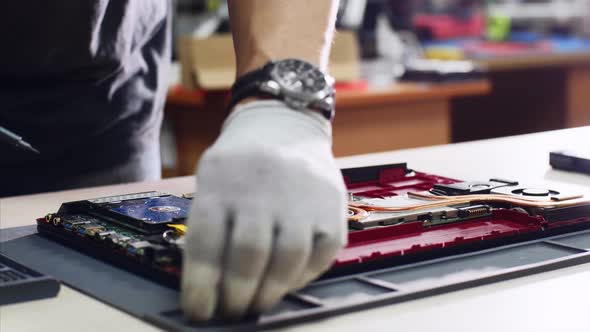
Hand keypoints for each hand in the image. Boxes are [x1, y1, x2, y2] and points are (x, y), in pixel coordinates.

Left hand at [181, 100, 346, 320]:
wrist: (285, 125)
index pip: (205, 244)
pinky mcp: (332, 205)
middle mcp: (262, 188)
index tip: (198, 312)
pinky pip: (321, 254)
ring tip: (257, 304)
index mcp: (222, 182)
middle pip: (247, 256)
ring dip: (269, 293)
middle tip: (231, 311)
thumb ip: (209, 226)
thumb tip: (207, 286)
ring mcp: (301, 195)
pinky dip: (303, 278)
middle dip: (236, 295)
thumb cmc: (242, 164)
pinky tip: (287, 281)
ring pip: (287, 259)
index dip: (200, 287)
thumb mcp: (213, 180)